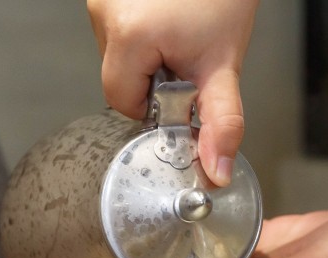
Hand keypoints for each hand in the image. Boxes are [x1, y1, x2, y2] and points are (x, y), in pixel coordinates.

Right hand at [87, 0, 257, 185]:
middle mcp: (104, 13)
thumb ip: (220, 122)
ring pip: (117, 54)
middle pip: (118, 78)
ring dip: (146, 56)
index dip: (156, 105)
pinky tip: (166, 19)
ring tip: (177, 33)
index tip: (180, 88)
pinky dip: (142, 35)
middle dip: (152, 78)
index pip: (124, 102)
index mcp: (128, 36)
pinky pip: (117, 29)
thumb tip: (215, 171)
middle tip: (184, 57)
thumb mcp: (223, 65)